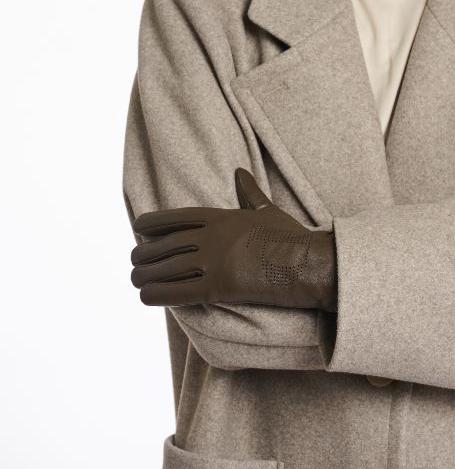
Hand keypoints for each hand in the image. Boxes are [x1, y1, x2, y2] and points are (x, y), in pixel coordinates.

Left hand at [130, 168, 337, 310]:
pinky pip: (176, 292)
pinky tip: (146, 296)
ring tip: (136, 280)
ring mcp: (212, 261)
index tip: (138, 227)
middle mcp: (211, 237)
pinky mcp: (216, 286)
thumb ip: (249, 193)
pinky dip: (156, 294)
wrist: (306, 262)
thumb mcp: (267, 209)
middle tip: (135, 261)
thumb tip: (240, 172)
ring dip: (144, 276)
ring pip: (164, 269)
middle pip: (164, 245)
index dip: (153, 223)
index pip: (177, 218)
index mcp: (221, 217)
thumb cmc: (290, 237)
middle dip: (144, 254)